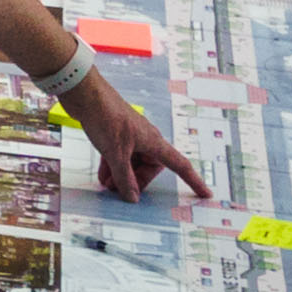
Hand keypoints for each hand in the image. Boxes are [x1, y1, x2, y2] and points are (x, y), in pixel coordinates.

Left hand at [65, 71, 210, 201]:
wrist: (85, 94)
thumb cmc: (106, 118)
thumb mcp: (115, 153)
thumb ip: (124, 177)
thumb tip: (132, 197)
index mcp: (155, 143)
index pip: (180, 166)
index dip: (193, 181)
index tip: (206, 194)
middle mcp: (146, 138)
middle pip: (149, 167)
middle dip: (136, 180)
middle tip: (120, 192)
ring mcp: (130, 135)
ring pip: (131, 161)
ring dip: (121, 175)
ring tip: (108, 186)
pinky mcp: (115, 132)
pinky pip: (119, 154)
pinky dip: (112, 165)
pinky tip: (103, 176)